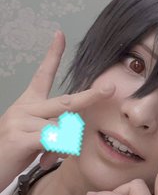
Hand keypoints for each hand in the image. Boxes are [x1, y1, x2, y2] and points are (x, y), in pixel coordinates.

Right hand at [0, 31, 114, 186]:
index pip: (42, 75)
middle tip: (109, 89)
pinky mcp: (19, 137)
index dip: (52, 55)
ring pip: (61, 127)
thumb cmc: (11, 154)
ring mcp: (20, 120)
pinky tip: (47, 159)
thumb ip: (54, 133)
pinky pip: (53, 139)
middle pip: (65, 101)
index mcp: (28, 104)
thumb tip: (73, 137)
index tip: (60, 35)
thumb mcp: (34, 139)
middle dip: (90, 97)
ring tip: (50, 157)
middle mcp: (24, 107)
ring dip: (66, 145)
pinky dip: (59, 149)